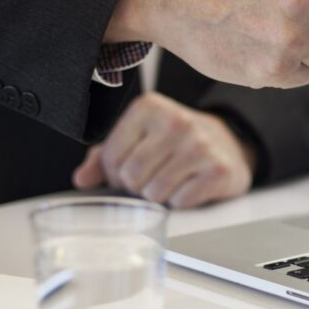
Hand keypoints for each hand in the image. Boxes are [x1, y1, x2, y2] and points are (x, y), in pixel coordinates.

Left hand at [72, 92, 255, 208]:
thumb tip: (81, 179)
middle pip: (131, 177)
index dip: (115, 173)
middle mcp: (176, 121)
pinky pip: (181, 201)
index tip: (131, 167)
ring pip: (154, 193)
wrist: (227, 143)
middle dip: (137, 186)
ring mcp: (200, 145)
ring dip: (158, 195)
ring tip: (171, 180)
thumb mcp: (138, 138)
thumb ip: (104, 156)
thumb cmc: (174, 142)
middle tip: (152, 177)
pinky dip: (181, 201)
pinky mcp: (219, 169)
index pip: (111, 157)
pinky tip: (190, 184)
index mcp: (149, 107)